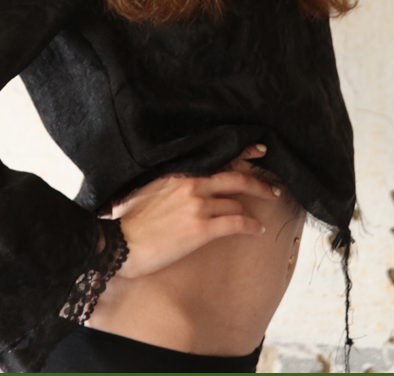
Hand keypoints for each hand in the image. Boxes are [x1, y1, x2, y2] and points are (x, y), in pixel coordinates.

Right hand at [110, 144, 280, 278]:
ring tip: (258, 219)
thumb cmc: (129, 219)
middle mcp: (192, 185)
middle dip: (258, 185)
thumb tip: (179, 181)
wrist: (121, 243)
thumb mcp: (147, 188)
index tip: (259, 151)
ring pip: (236, 203)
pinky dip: (250, 226)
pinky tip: (256, 231)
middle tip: (272, 190)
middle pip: (235, 179)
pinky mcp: (202, 229)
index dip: (242, 154)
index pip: (217, 159)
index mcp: (179, 173)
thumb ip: (169, 181)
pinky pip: (235, 223)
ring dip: (251, 211)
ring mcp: (198, 206)